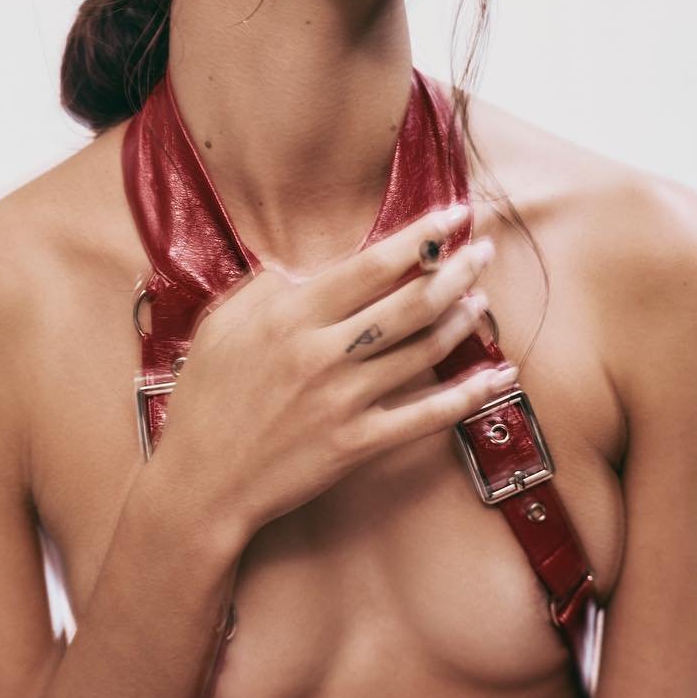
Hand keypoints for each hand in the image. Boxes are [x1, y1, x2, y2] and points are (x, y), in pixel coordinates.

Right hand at [147, 203, 511, 538]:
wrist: (200, 483)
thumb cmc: (206, 398)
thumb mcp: (220, 324)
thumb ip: (265, 286)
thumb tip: (305, 268)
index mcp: (291, 316)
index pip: (373, 265)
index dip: (422, 237)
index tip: (454, 215)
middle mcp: (323, 353)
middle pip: (411, 302)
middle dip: (458, 270)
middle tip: (484, 251)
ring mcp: (344, 400)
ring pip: (424, 351)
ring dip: (461, 321)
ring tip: (480, 299)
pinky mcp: (356, 444)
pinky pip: (425, 417)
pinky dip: (468, 395)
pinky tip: (497, 376)